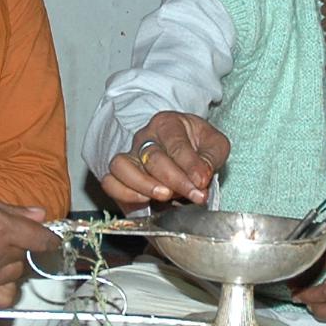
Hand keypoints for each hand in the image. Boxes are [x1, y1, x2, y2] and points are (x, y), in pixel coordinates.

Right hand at [0, 187, 57, 306]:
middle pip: (23, 255)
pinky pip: (2, 297)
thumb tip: (38, 215)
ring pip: (14, 275)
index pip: (38, 237)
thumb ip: (8, 209)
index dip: (47, 238)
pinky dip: (2, 288)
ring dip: (8, 266)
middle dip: (16, 246)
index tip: (49, 238)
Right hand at [99, 112, 230, 210]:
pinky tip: (144, 201)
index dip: (190, 165)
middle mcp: (144, 137)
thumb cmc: (199, 146)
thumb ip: (211, 158)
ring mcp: (129, 156)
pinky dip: (124, 193)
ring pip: (122, 167)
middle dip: (176, 180)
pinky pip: (110, 182)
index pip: (176, 144)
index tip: (202, 182)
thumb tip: (200, 177)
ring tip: (165, 196)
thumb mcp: (215, 145)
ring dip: (144, 185)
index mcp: (168, 123)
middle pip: (152, 157)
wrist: (184, 151)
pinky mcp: (120, 176)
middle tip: (195, 195)